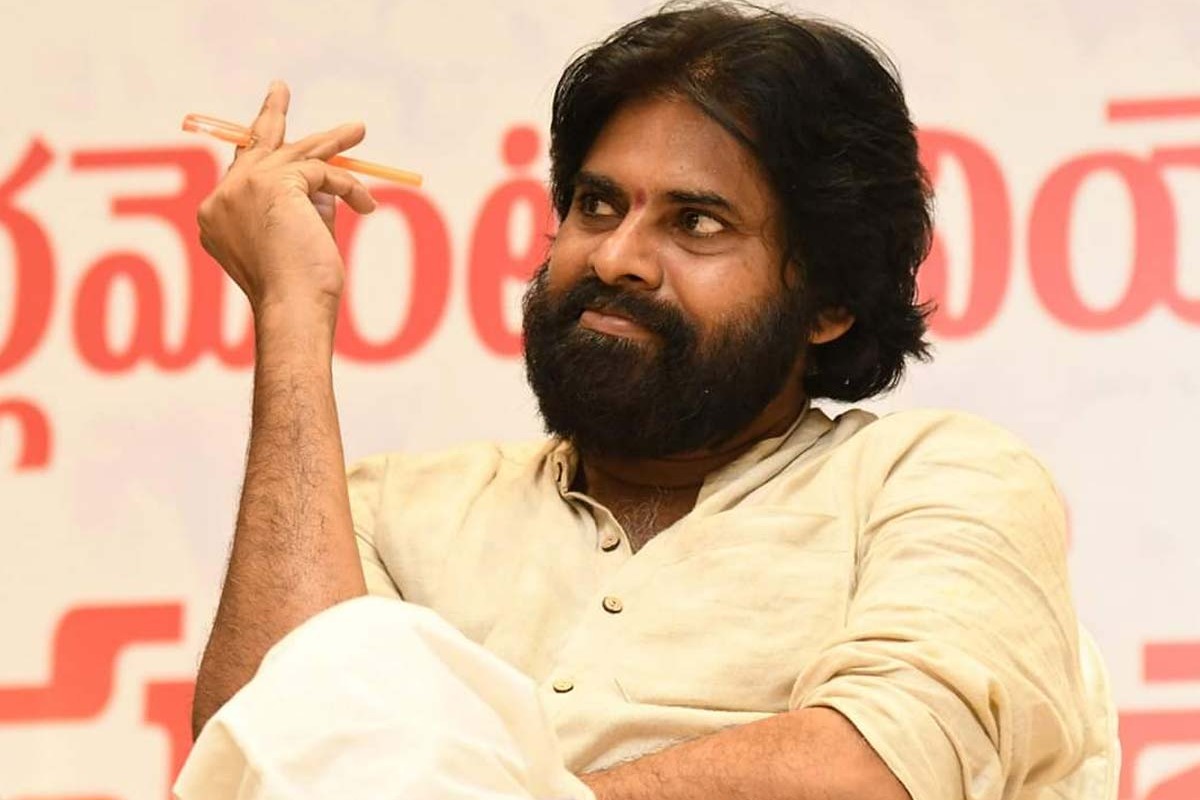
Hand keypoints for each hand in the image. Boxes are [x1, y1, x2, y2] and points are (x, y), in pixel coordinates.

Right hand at [197, 80, 377, 320]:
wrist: (294, 306)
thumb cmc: (299, 289)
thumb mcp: (298, 238)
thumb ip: (305, 205)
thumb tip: (328, 179)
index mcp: (217, 216)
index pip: (242, 171)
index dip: (263, 152)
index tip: (273, 130)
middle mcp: (222, 198)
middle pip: (252, 145)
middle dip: (271, 115)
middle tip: (280, 89)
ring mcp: (242, 188)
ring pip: (295, 153)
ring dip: (333, 142)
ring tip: (358, 129)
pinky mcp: (273, 183)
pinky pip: (322, 172)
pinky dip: (348, 187)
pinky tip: (365, 204)